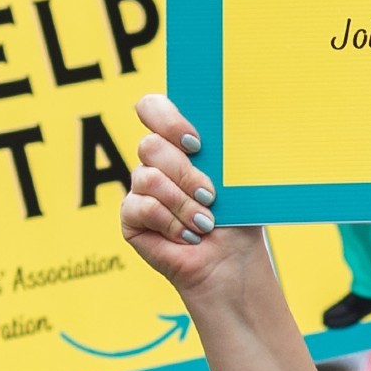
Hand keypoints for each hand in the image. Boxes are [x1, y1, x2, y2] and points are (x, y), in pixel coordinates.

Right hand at [121, 94, 278, 318]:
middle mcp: (156, 163)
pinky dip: (170, 223)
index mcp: (179, 143)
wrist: (231, 262)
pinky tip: (187, 235)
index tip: (195, 144)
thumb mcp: (237, 175)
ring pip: (147, 177)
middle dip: (185, 174)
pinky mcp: (131, 218)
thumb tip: (232, 117)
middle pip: (149, 145)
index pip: (152, 108)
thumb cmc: (239, 217)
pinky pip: (141, 206)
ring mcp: (140, 190)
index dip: (166, 119)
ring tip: (204, 223)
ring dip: (182, 203)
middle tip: (210, 196)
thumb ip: (224, 144)